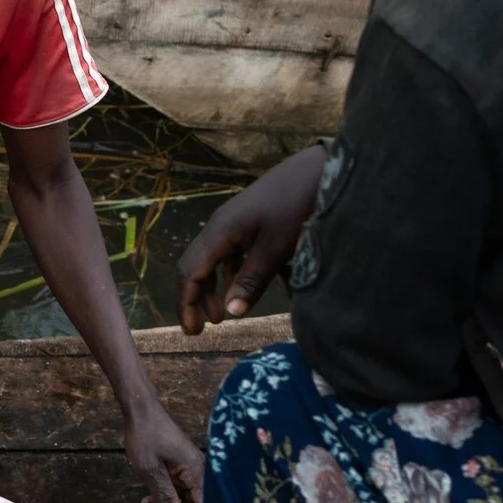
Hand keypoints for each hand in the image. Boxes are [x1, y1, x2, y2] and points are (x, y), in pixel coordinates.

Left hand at [121, 391, 205, 502]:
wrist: (141, 410)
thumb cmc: (145, 436)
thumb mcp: (150, 470)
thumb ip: (164, 496)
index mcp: (197, 471)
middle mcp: (199, 471)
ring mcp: (191, 469)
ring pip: (187, 498)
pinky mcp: (182, 468)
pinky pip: (179, 488)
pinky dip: (165, 495)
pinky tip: (147, 499)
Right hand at [177, 145, 325, 332]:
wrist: (316, 171)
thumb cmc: (296, 208)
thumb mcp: (276, 249)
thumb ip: (251, 280)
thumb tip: (231, 313)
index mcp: (219, 232)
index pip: (189, 272)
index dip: (186, 303)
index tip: (192, 332)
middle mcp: (219, 226)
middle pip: (193, 265)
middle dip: (194, 298)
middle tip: (203, 329)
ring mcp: (232, 222)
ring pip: (210, 259)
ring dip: (211, 287)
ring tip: (223, 313)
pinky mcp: (247, 220)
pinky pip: (227, 251)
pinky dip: (227, 273)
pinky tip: (240, 286)